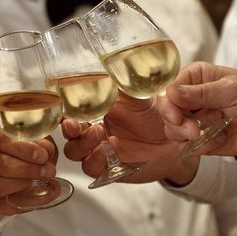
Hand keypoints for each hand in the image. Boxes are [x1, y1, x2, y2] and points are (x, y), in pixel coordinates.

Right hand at [0, 129, 56, 215]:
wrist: (34, 171)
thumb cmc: (34, 154)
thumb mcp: (43, 145)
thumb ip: (45, 145)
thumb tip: (46, 149)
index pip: (1, 140)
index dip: (24, 149)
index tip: (43, 156)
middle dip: (27, 169)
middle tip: (47, 171)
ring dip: (23, 185)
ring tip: (41, 182)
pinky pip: (2, 205)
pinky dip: (24, 202)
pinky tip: (39, 195)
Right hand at [63, 92, 199, 185]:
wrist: (173, 141)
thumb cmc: (155, 116)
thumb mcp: (140, 97)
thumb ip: (126, 86)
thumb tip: (116, 68)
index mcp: (95, 110)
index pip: (70, 108)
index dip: (62, 107)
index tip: (62, 102)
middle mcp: (92, 129)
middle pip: (67, 132)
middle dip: (67, 128)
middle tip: (74, 124)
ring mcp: (98, 149)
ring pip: (73, 151)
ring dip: (81, 143)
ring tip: (98, 132)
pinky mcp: (107, 167)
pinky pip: (91, 167)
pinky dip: (97, 158)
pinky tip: (111, 147)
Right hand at [158, 61, 236, 156]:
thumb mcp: (231, 90)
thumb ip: (201, 93)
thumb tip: (170, 92)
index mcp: (195, 78)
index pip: (169, 89)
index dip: (168, 103)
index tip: (175, 116)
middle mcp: (191, 97)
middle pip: (167, 111)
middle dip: (176, 123)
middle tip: (192, 131)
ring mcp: (195, 118)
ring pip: (173, 129)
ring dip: (184, 135)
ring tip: (202, 136)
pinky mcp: (201, 137)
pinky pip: (189, 145)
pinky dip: (200, 146)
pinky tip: (219, 140)